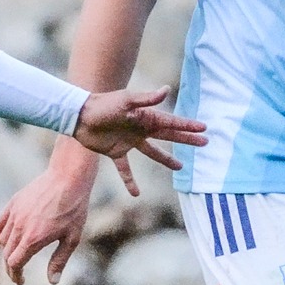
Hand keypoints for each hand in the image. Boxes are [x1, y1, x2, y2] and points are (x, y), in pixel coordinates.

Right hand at [0, 154, 97, 284]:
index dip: (16, 276)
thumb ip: (59, 260)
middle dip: (11, 268)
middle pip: (7, 255)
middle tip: (18, 275)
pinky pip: (0, 223)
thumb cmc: (74, 208)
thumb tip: (53, 282)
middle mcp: (20, 228)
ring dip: (6, 253)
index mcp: (33, 239)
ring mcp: (15, 215)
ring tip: (15, 259)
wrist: (68, 177)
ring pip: (2, 240)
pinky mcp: (14, 203)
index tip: (21, 282)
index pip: (15, 264)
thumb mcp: (72, 238)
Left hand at [70, 85, 206, 197]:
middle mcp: (140, 129)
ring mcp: (129, 142)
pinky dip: (130, 181)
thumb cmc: (103, 105)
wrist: (79, 115)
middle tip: (204, 143)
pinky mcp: (115, 152)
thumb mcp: (126, 100)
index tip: (204, 129)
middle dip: (186, 140)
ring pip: (152, 153)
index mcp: (145, 117)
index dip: (187, 126)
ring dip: (166, 159)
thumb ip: (146, 99)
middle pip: (168, 136)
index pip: (171, 122)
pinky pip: (125, 169)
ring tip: (180, 167)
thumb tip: (167, 90)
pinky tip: (136, 194)